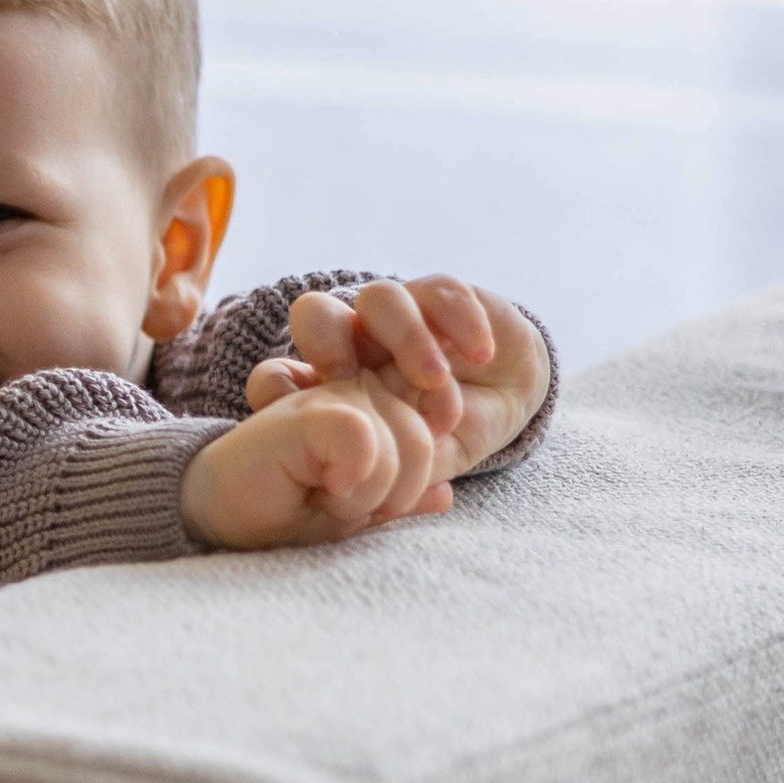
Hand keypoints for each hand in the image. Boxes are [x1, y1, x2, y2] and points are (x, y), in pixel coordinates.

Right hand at [181, 378, 456, 550]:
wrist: (223, 519)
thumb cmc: (287, 513)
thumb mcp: (360, 511)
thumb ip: (403, 495)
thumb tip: (445, 497)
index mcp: (373, 397)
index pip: (438, 404)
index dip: (437, 439)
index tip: (398, 490)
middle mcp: (355, 382)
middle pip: (426, 436)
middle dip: (399, 490)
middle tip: (346, 503)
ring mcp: (331, 390)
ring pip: (405, 441)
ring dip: (371, 494)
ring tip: (326, 496)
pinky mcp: (310, 409)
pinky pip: (366, 442)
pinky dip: (352, 484)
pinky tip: (318, 488)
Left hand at [242, 277, 547, 481]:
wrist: (507, 399)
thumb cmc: (443, 437)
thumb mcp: (413, 467)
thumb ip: (385, 478)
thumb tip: (354, 489)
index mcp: (329, 388)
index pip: (276, 376)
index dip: (277, 389)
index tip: (310, 420)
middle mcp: (354, 344)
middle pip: (314, 315)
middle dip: (327, 342)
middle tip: (356, 381)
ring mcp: (396, 318)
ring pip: (379, 300)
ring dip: (405, 339)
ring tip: (434, 381)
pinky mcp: (443, 298)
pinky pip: (441, 293)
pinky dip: (459, 320)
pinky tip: (480, 353)